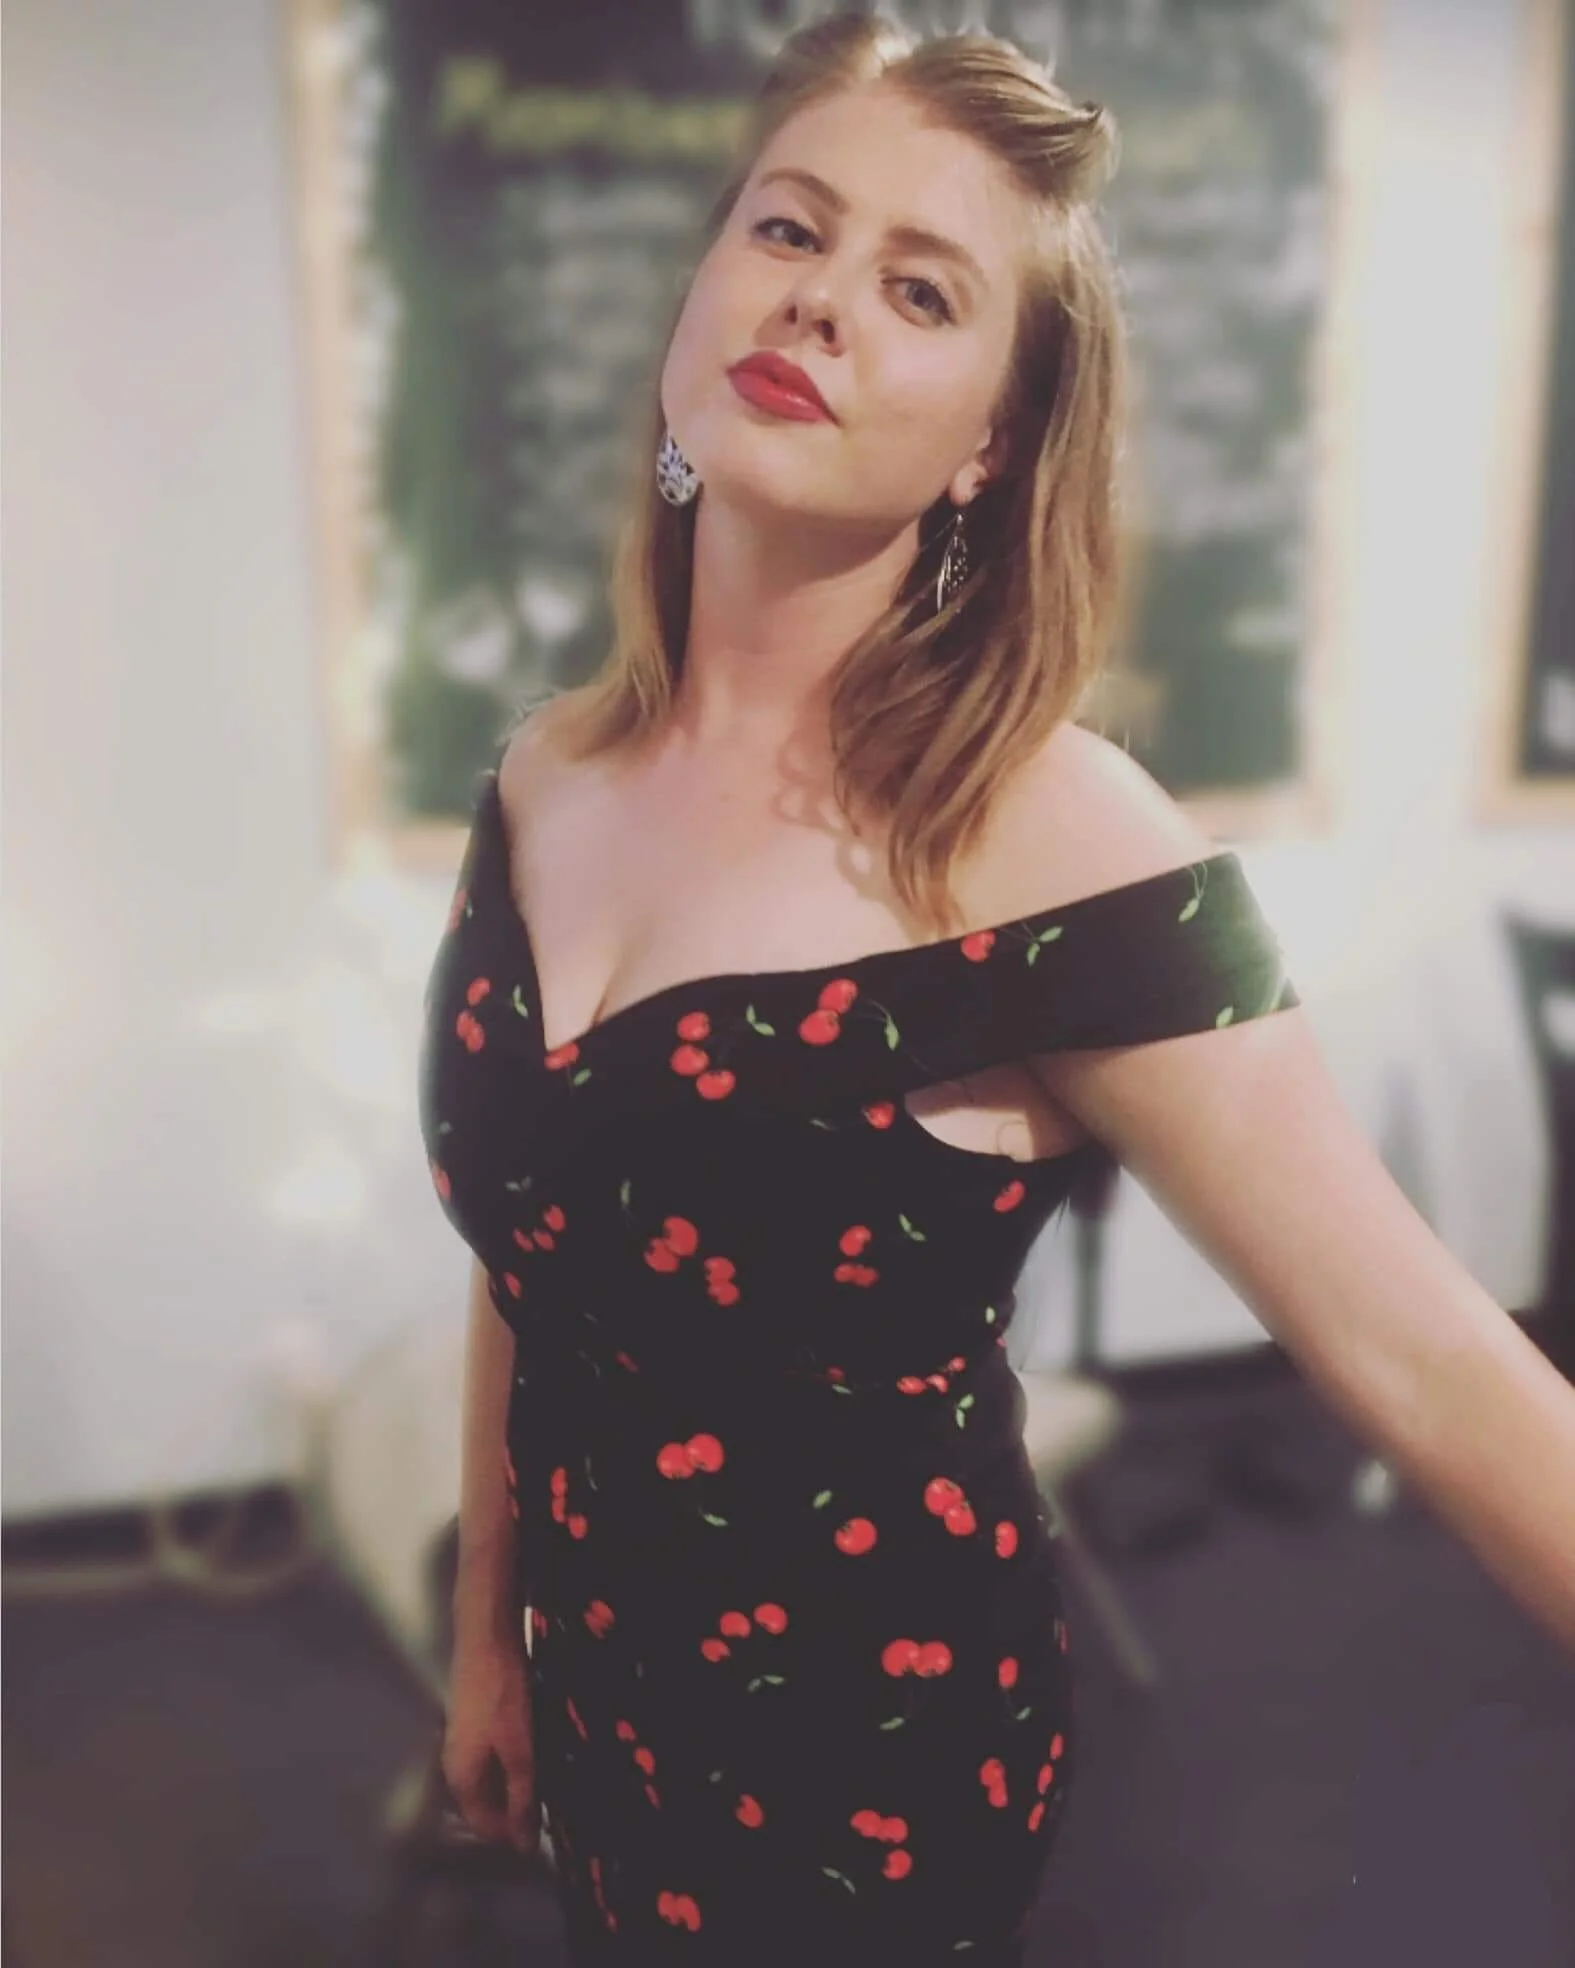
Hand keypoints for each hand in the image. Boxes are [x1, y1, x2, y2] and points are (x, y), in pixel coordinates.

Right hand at [441, 1635, 540, 1855]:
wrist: (486, 1636)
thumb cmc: (502, 1695)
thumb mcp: (519, 1751)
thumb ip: (522, 1798)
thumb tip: (525, 1846)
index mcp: (461, 1779)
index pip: (484, 1827)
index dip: (514, 1835)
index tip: (547, 1832)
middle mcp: (454, 1765)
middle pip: (484, 1805)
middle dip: (516, 1811)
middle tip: (552, 1806)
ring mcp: (462, 1741)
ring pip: (489, 1780)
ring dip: (516, 1786)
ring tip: (549, 1781)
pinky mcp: (473, 1721)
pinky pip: (492, 1758)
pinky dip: (513, 1763)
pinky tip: (536, 1753)